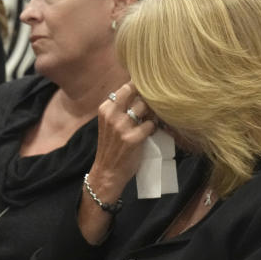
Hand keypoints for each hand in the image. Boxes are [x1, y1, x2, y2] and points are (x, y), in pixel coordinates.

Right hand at [87, 82, 157, 201]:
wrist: (107, 171)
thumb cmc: (111, 147)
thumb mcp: (109, 123)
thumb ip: (120, 109)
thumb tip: (142, 94)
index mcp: (105, 108)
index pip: (126, 88)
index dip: (140, 87)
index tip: (149, 89)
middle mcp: (112, 115)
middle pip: (137, 93)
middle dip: (148, 97)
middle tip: (155, 103)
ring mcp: (122, 126)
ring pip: (145, 107)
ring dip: (153, 112)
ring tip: (152, 119)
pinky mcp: (133, 139)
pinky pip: (151, 125)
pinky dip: (154, 127)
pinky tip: (152, 132)